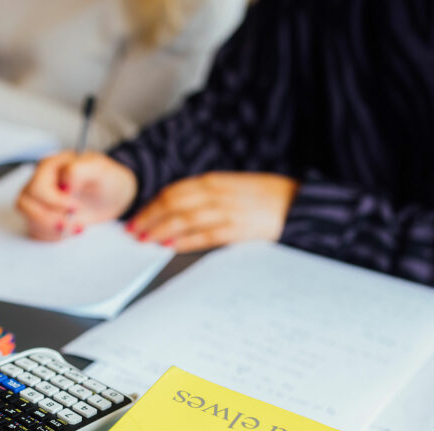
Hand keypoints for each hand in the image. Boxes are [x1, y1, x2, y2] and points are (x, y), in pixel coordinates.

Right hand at [16, 151, 137, 240]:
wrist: (113, 195)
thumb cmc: (106, 179)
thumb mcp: (100, 169)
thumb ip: (79, 169)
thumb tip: (64, 181)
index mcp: (50, 166)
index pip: (37, 187)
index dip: (55, 202)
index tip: (76, 207)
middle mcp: (40, 181)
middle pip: (25, 203)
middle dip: (50, 217)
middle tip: (74, 220)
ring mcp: (39, 200)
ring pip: (28, 217)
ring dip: (50, 228)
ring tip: (75, 227)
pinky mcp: (43, 215)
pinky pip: (35, 230)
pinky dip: (52, 235)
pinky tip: (71, 230)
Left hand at [129, 172, 299, 251]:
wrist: (299, 205)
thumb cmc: (266, 198)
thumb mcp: (233, 188)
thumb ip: (208, 196)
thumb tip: (180, 211)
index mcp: (215, 181)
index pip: (174, 191)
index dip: (152, 204)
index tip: (139, 216)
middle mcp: (217, 193)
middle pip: (174, 204)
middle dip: (150, 218)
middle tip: (134, 231)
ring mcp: (227, 210)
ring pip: (185, 219)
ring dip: (161, 230)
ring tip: (146, 240)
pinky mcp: (238, 228)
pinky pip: (205, 235)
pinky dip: (185, 240)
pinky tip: (171, 246)